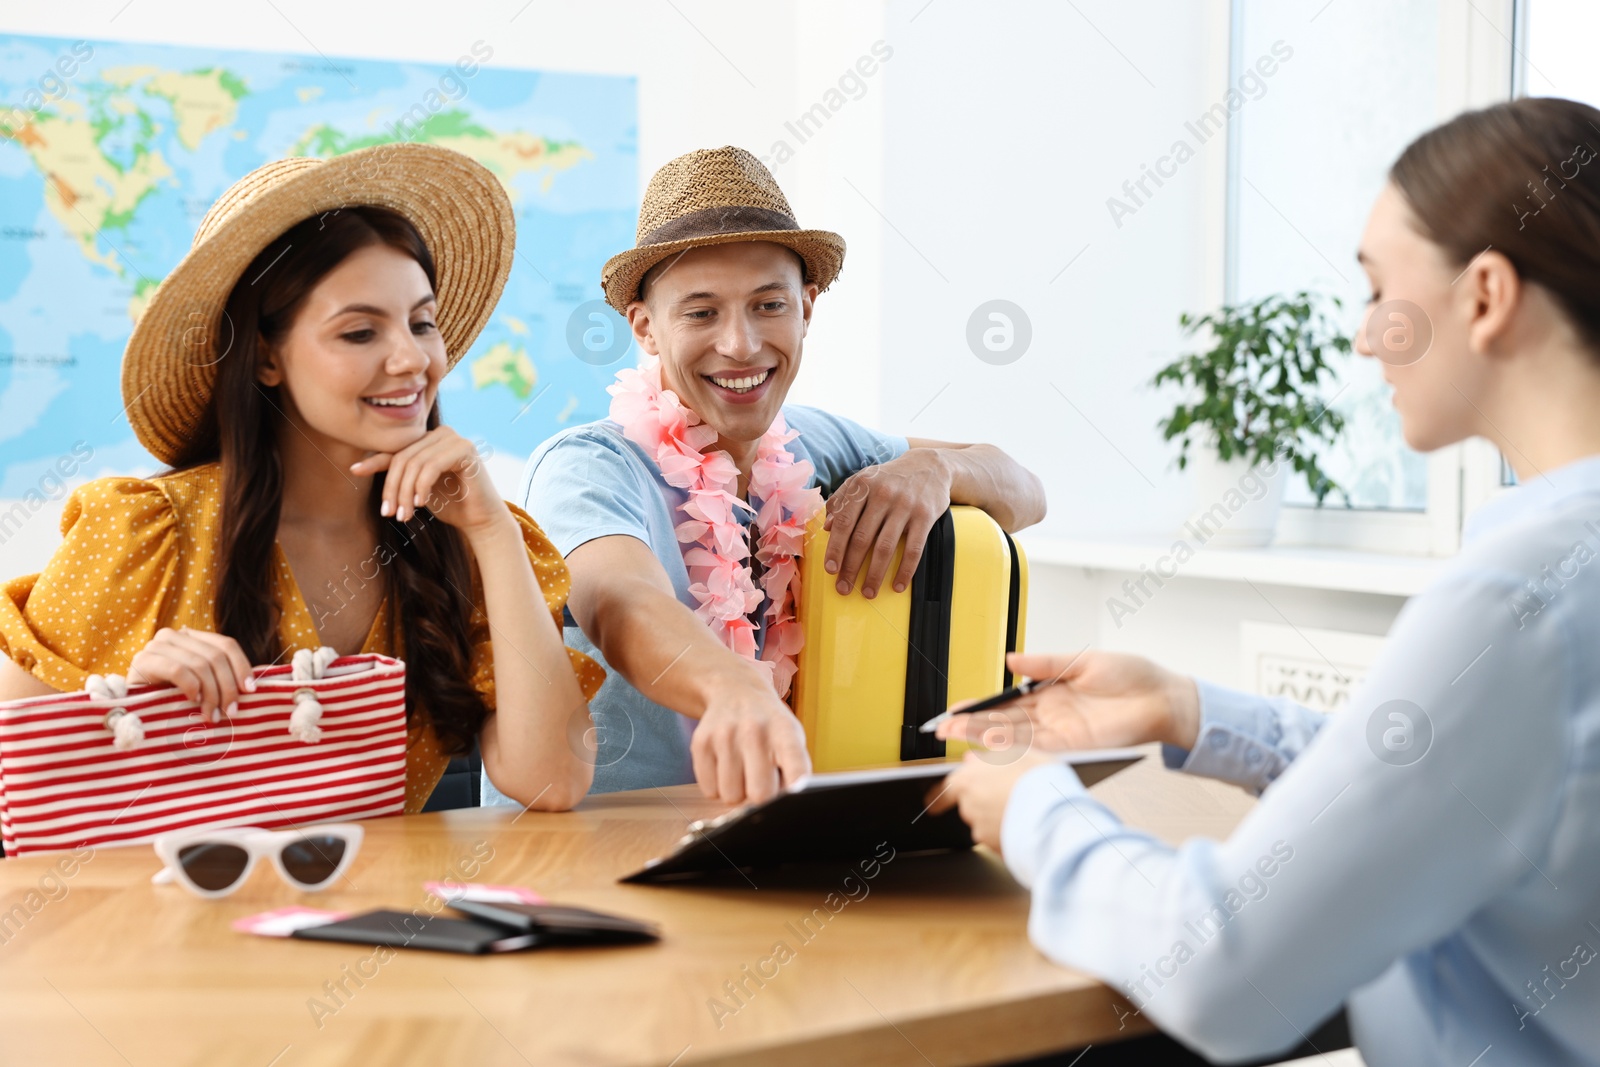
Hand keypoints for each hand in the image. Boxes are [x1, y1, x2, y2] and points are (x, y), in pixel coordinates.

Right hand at [127, 627, 254, 721]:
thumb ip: (219, 678)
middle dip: (227, 687)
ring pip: (200, 664)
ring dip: (211, 693)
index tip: (251, 691)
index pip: (226, 645)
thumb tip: (251, 688)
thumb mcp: (200, 685)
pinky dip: (191, 687)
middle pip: (216, 656)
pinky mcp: (143, 661)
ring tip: (212, 715)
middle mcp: (174, 636)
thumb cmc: (170, 698)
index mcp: (192, 637)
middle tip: (231, 711)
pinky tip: (192, 701)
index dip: (242, 667)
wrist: (131, 708)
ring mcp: (157, 646)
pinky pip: (178, 670)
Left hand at [350, 426, 507, 534]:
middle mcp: (441, 433)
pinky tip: (420, 503)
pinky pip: (431, 466)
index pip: (396, 449)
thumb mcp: (415, 488)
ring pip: (414, 463)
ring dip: (405, 493)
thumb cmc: (450, 504)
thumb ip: (398, 474)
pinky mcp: (465, 450)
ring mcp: (455, 439)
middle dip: (393, 488)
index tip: (354, 471)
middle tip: (390, 513)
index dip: (374, 460)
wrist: (481, 520)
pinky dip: (422, 486)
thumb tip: (356, 466)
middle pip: (403, 457)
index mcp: (429, 439)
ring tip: (404, 516)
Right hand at [691, 680, 811, 804]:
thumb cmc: (769, 725)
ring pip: (731, 796)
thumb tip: (786, 805)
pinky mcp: (701, 743)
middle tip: (761, 779)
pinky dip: (717, 786)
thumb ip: (793, 771)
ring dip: (737, 791)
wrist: (735, 692)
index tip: (796, 801)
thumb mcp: (791, 738)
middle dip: (760, 795)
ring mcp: (725, 736)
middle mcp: (755, 731)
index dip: (796, 791)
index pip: (796, 770)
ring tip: (742, 769)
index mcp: (785, 732)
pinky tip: (725, 765)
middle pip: (759, 794)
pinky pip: (709, 791)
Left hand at [823, 449, 951, 598]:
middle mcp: (883, 495)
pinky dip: (905, 570)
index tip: (830, 569)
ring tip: (868, 593)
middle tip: (844, 588)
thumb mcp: (863, 481)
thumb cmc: (889, 478)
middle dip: (851, 567)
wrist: (930, 465)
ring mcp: (905, 505)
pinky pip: (914, 549)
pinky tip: (897, 586)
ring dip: (875, 574)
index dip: (835, 548)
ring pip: (886, 547)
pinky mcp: (925, 516)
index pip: (844, 522)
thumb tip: (825, 527)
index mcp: (863, 486)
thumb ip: (842, 500)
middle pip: (862, 538)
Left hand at [925, 748, 1059, 851]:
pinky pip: (999, 838)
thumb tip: (974, 759)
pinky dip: (1008, 832)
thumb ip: (989, 756)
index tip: (931, 803)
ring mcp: (982, 830)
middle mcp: (970, 807)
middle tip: (1006, 792)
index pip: (944, 790)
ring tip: (1024, 807)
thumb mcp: (1015, 753)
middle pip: (969, 804)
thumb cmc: (1037, 779)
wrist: (1054, 813)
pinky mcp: (997, 848)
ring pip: (985, 823)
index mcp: (968, 780)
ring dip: (997, 817)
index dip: (937, 797)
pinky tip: (1026, 822)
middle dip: (983, 800)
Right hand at [935, 650, 1200, 752]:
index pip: (1005, 703)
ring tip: (958, 738)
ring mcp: (1061, 734)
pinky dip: (1014, 749)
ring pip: (1014, 739)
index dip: (979, 707)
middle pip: (1003, 724)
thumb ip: (1044, 662)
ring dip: (986, 740)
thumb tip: (1010, 657)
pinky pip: (1038, 748)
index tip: (954, 710)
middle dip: (972, 727)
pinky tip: (992, 747)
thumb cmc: (1132, 676)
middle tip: (943, 730)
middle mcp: (1050, 717)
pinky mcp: (1075, 746)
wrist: (1165, 697)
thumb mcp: (1081, 660)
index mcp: (1049, 694)